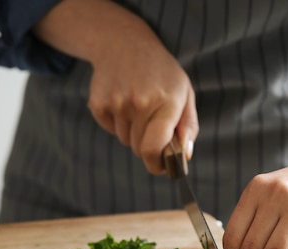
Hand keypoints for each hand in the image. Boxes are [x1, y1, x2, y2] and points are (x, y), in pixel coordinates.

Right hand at [88, 20, 197, 173]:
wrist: (123, 42)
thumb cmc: (161, 72)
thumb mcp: (184, 92)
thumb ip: (188, 126)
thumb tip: (185, 155)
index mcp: (166, 102)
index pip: (154, 149)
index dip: (156, 165)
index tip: (160, 167)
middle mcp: (140, 103)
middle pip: (140, 149)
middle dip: (147, 145)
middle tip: (151, 125)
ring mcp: (116, 103)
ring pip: (125, 140)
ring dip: (132, 132)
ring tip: (136, 106)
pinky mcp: (98, 103)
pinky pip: (110, 130)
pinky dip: (117, 123)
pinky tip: (122, 102)